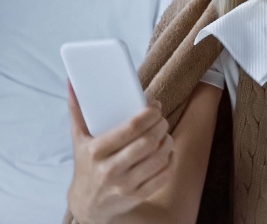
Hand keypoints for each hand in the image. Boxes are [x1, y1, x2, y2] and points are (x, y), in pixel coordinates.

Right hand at [67, 81, 173, 223]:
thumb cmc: (87, 166)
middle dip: (161, 125)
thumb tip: (73, 83)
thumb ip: (77, 111)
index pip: (132, 128)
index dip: (150, 114)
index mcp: (97, 151)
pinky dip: (170, 160)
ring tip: (164, 134)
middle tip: (161, 119)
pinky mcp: (136, 196)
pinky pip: (163, 175)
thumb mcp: (79, 140)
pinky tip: (166, 153)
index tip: (155, 107)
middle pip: (148, 142)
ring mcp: (124, 185)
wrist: (87, 205)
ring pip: (159, 158)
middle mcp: (110, 170)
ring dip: (168, 141)